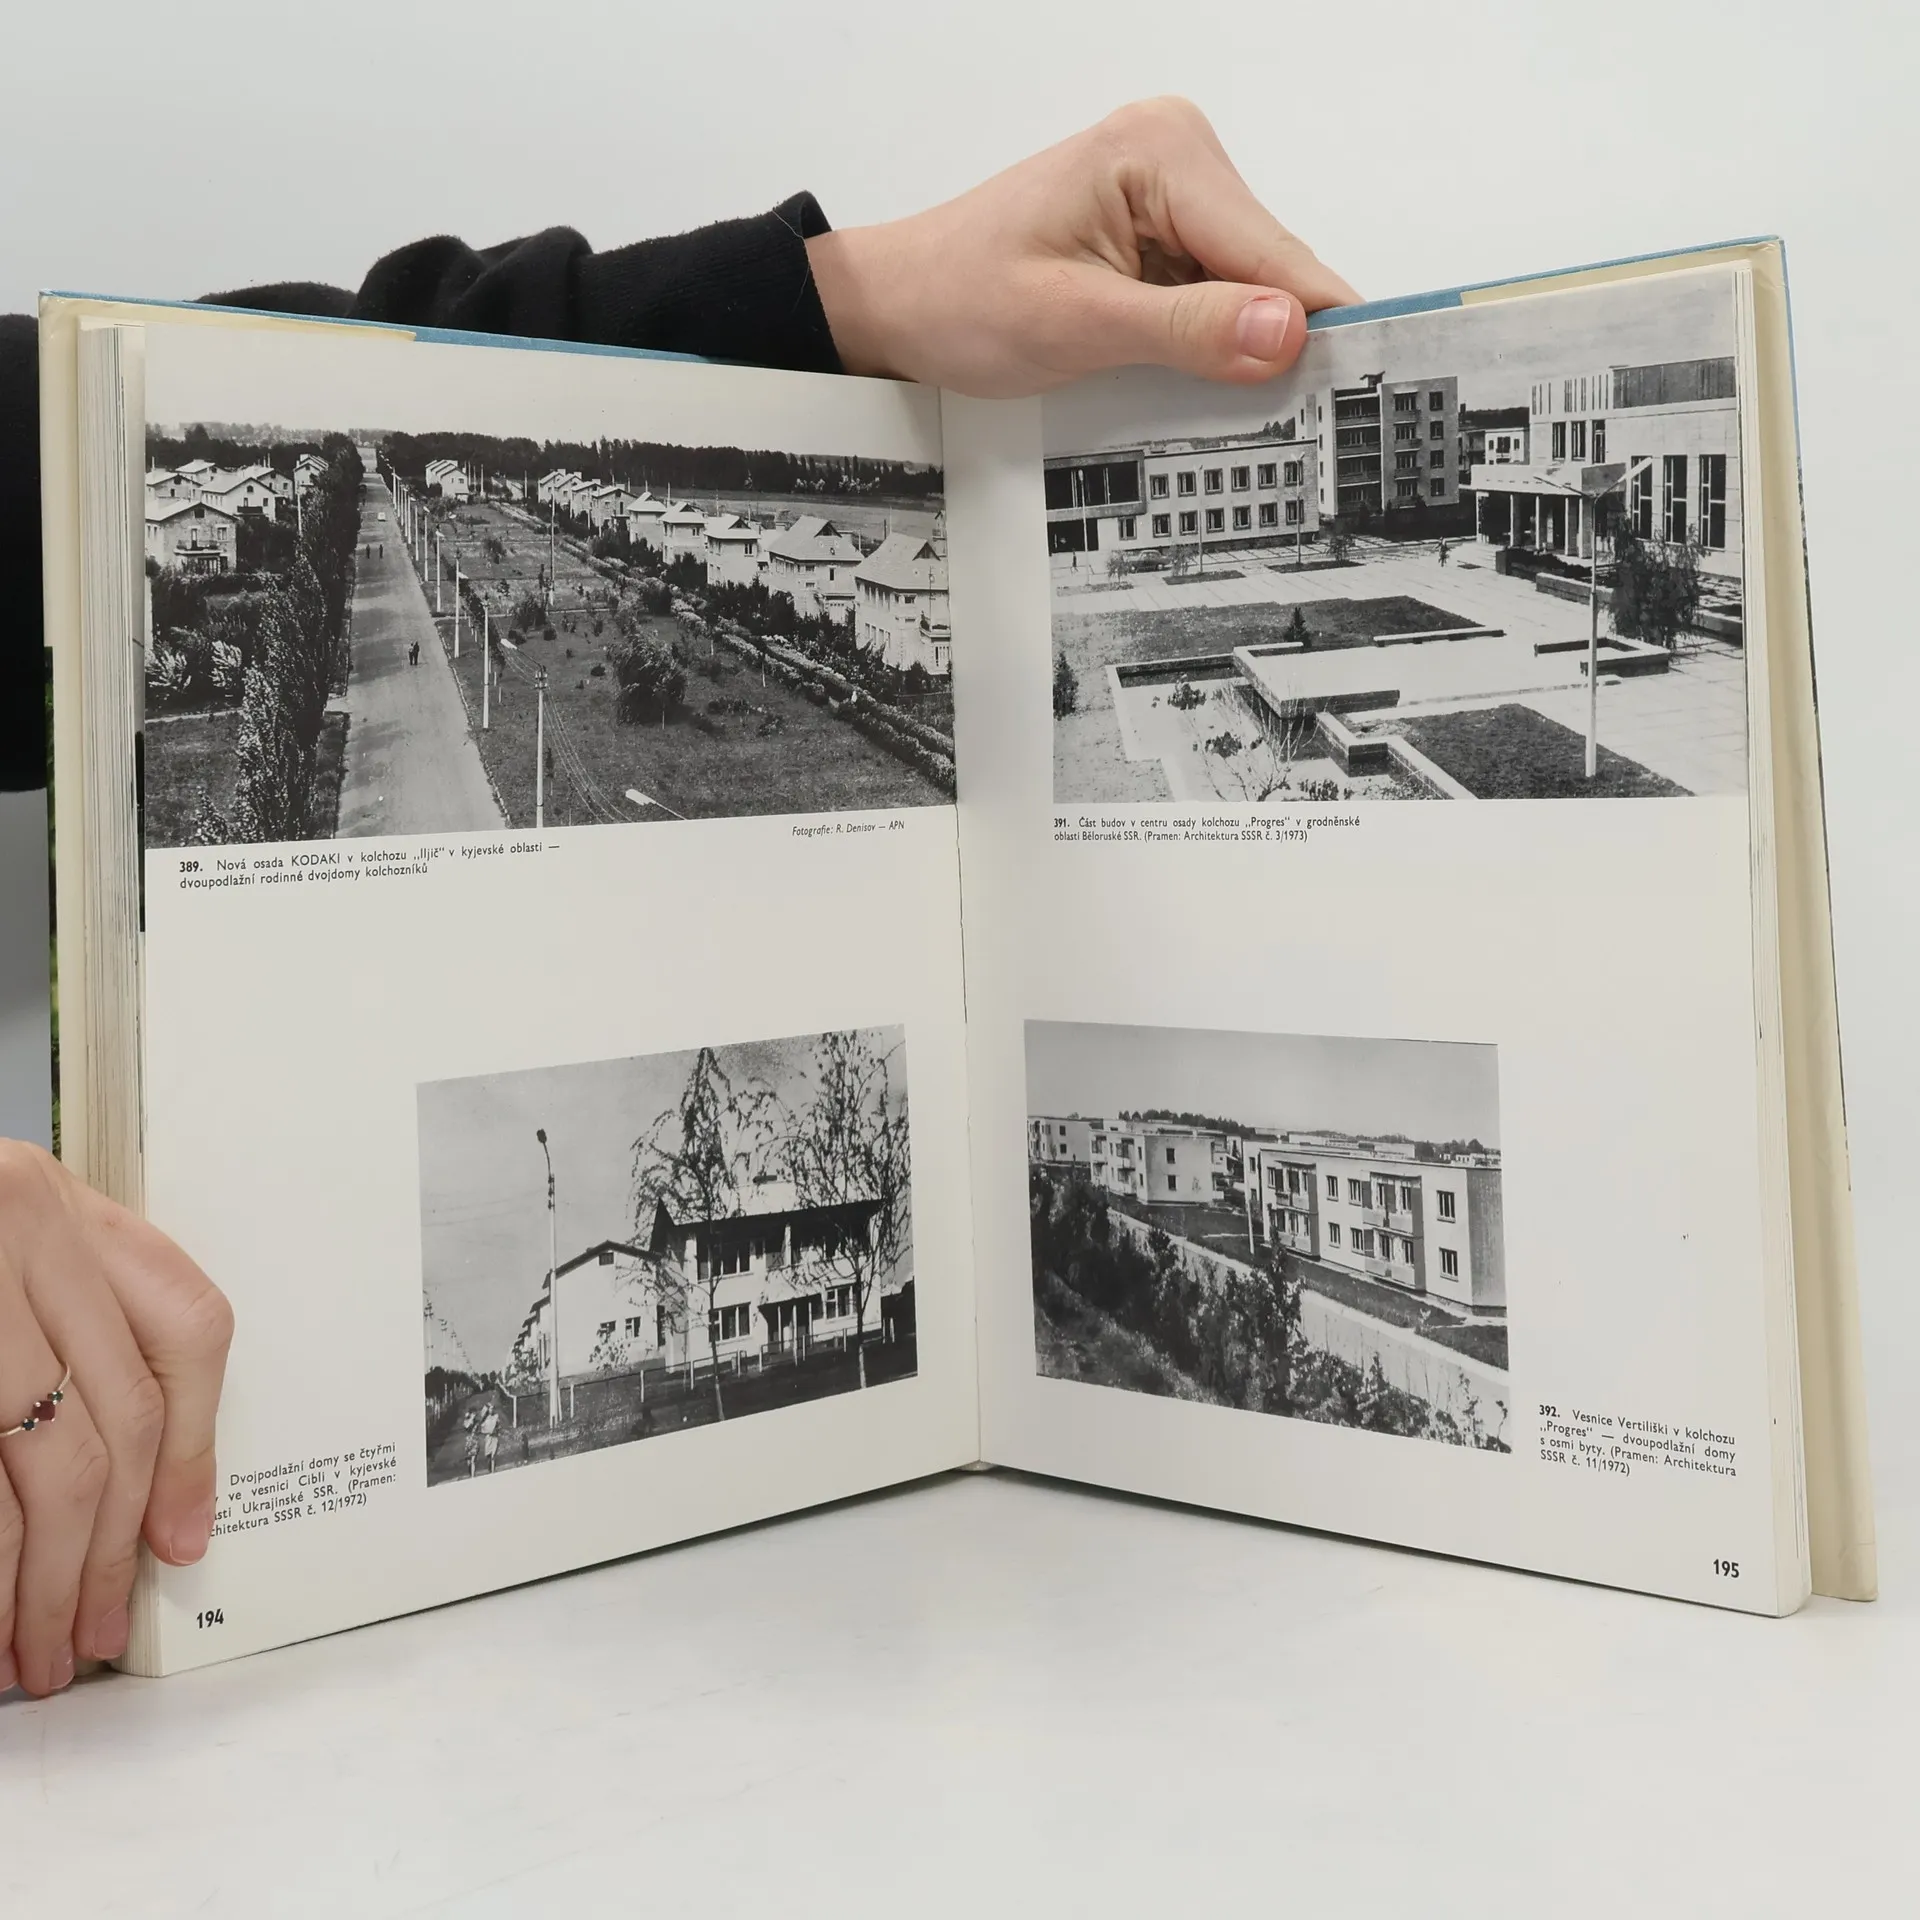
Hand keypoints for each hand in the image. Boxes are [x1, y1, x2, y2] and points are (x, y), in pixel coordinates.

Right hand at [0, 1142, 232, 1695]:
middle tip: (86, 1632)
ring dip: (38, 1580)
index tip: (178, 1541)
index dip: (191, 1449)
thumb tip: (141, 1494)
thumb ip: (67, 1330)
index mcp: (53, 1206)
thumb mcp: (3, 1252)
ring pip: (44, 1465)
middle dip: (103, 1548)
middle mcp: (18, 1235)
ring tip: (28, 1653)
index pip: (186, 1328)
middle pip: (112, 1420)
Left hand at [806, 96, 1358, 397]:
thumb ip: (1185, 328)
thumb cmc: (960, 300)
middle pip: (1270, 270)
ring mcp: (1173, 194)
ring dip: (1238, 350)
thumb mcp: (1074, 325)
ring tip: (1214, 404)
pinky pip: (1215, 296)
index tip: (1363, 391)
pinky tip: (1189, 378)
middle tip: (1289, 429)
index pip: (1271, 251)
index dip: (1316, 326)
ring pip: (1249, 290)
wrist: (901, 305)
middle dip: (1272, 344)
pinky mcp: (1162, 234)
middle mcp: (1178, 155)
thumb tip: (1286, 330)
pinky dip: (1211, 343)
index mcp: (1161, 151)